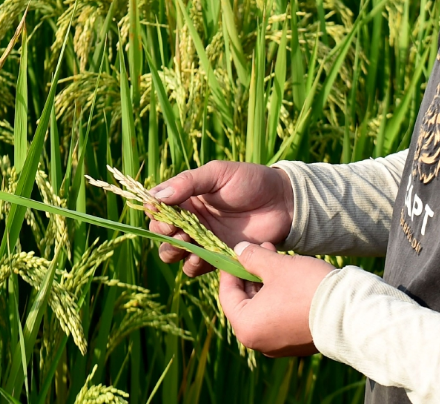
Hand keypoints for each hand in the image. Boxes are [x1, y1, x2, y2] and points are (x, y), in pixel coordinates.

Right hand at [147, 161, 293, 276]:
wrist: (283, 202)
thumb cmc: (251, 181)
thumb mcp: (218, 173)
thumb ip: (188, 182)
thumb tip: (156, 196)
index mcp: (187, 197)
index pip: (159, 208)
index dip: (156, 214)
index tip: (165, 216)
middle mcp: (191, 220)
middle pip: (162, 235)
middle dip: (164, 236)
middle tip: (177, 232)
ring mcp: (203, 240)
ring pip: (174, 254)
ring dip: (175, 252)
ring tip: (189, 244)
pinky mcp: (217, 257)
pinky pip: (195, 267)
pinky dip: (194, 264)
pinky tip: (204, 256)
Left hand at [219, 242, 334, 357]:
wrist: (349, 314)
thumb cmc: (306, 289)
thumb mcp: (276, 266)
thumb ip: (252, 257)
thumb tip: (238, 250)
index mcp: (247, 327)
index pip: (227, 294)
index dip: (231, 270)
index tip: (237, 253)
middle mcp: (259, 342)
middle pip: (246, 302)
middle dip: (253, 273)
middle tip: (263, 250)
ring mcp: (279, 345)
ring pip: (264, 308)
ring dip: (267, 283)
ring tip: (279, 259)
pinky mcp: (296, 343)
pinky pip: (279, 318)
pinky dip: (280, 299)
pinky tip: (291, 278)